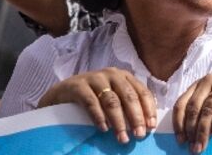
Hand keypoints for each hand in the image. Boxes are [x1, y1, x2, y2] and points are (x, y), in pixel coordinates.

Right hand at [38, 67, 156, 144]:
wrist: (61, 93)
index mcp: (124, 76)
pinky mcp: (78, 86)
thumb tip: (145, 125)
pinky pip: (91, 102)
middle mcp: (112, 74)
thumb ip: (127, 105)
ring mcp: (94, 78)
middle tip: (139, 135)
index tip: (151, 127)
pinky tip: (103, 129)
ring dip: (119, 121)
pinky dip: (99, 116)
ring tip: (121, 137)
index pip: (142, 92)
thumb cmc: (93, 97)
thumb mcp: (112, 97)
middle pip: (129, 97)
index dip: (148, 109)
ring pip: (111, 101)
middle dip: (136, 117)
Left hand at [174, 74, 211, 153]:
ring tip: (203, 145)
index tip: (181, 141)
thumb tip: (185, 138)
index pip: (181, 104)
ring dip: (204, 130)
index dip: (178, 124)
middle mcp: (209, 80)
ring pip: (208, 108)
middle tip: (194, 148)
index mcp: (199, 85)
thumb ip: (200, 116)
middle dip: (192, 130)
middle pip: (194, 108)